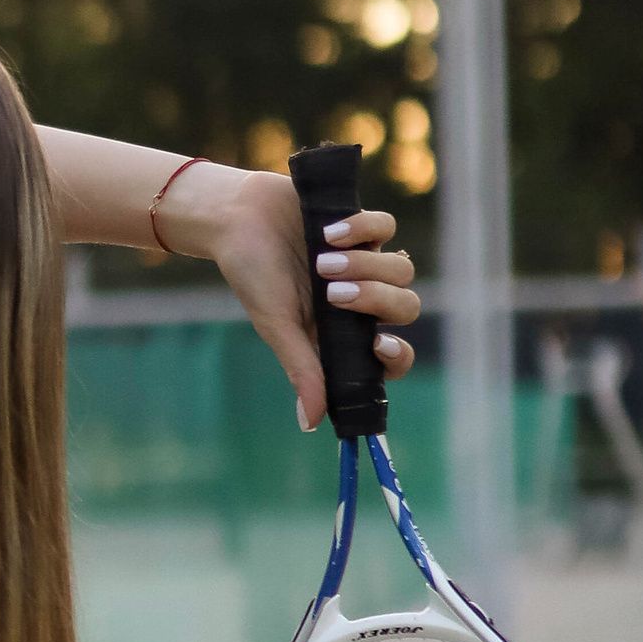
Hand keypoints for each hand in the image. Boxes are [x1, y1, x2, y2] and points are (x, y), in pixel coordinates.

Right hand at [198, 171, 419, 433]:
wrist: (235, 217)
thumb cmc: (253, 275)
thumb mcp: (276, 326)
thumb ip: (301, 369)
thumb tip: (311, 424)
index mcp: (345, 331)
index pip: (393, 355)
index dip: (398, 355)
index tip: (379, 344)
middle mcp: (362, 297)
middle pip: (407, 307)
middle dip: (377, 299)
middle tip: (333, 292)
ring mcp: (366, 258)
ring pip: (401, 269)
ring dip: (364, 265)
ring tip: (321, 260)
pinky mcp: (362, 224)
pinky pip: (385, 227)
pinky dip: (361, 230)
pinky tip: (326, 233)